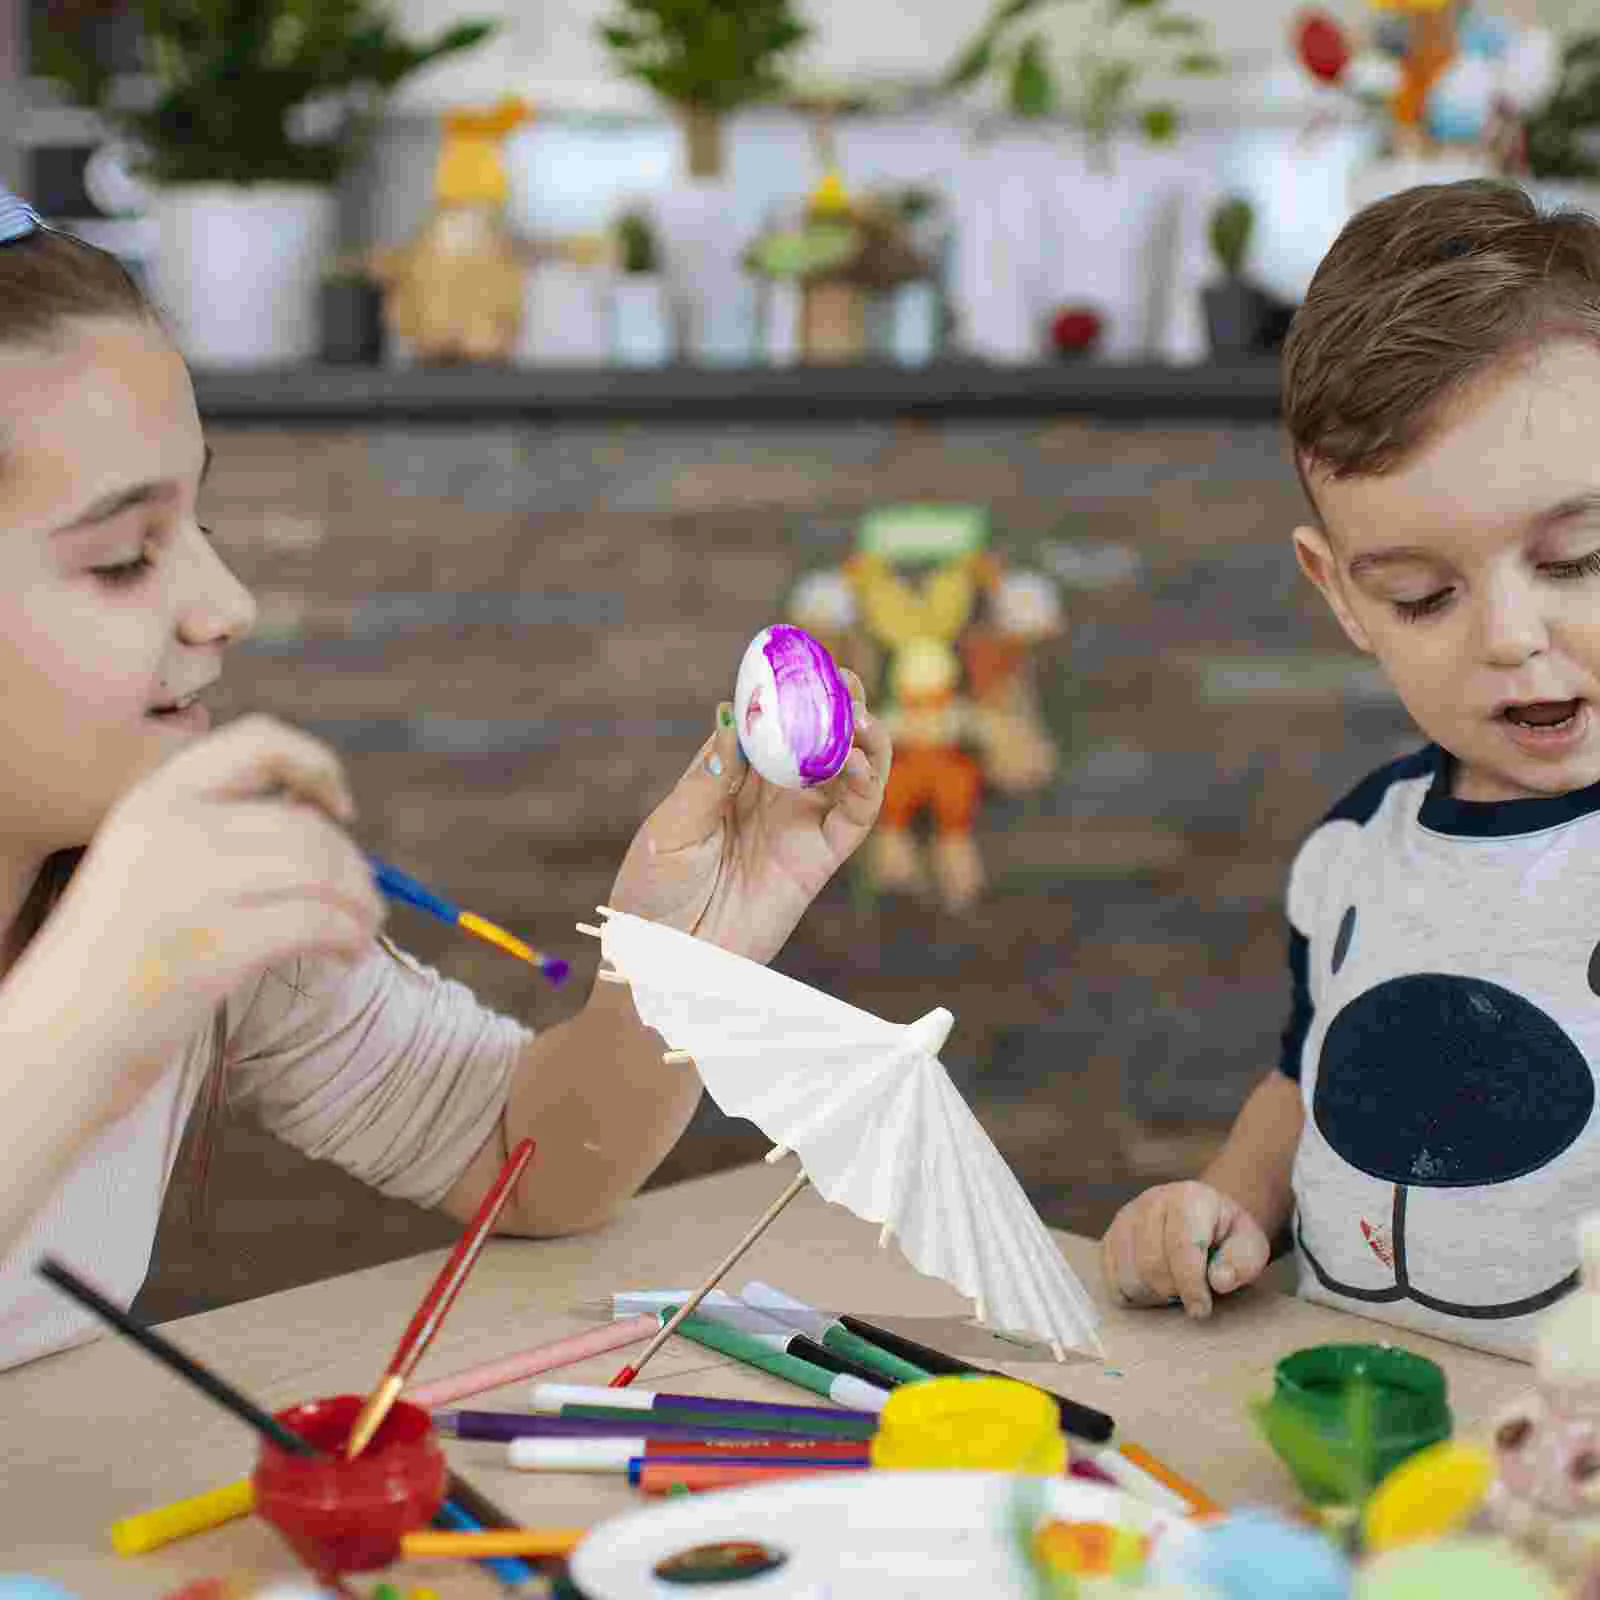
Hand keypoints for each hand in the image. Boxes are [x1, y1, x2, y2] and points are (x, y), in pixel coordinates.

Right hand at [15, 714, 383, 1112]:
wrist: (53, 1044)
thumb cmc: (114, 964)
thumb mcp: (147, 869)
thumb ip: (218, 834)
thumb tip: (326, 821)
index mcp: (152, 802)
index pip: (258, 742)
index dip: (315, 765)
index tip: (340, 807)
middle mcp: (171, 832)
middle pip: (305, 823)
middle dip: (352, 863)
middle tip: (365, 901)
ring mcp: (190, 888)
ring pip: (322, 870)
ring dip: (361, 902)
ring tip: (362, 930)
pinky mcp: (215, 947)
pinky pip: (318, 923)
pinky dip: (350, 936)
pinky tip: (347, 955)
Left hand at [605, 669, 890, 963]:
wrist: (665, 962)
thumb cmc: (654, 893)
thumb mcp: (673, 827)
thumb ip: (711, 775)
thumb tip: (732, 711)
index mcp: (729, 777)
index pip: (767, 721)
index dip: (787, 689)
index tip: (800, 656)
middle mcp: (770, 795)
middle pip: (816, 738)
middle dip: (835, 705)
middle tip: (844, 677)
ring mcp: (798, 825)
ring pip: (848, 770)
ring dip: (861, 737)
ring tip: (860, 712)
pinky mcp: (819, 860)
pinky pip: (856, 816)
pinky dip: (868, 784)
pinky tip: (858, 759)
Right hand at [1100, 1179, 1271, 1317]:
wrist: (1204, 1218)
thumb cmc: (1228, 1237)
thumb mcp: (1250, 1246)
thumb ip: (1242, 1263)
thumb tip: (1219, 1280)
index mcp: (1189, 1198)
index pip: (1181, 1246)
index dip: (1190, 1285)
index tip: (1201, 1310)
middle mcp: (1152, 1201)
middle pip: (1150, 1264)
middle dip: (1172, 1291)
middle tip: (1190, 1296)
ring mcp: (1126, 1218)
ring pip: (1127, 1275)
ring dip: (1152, 1295)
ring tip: (1173, 1289)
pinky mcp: (1111, 1236)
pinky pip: (1111, 1279)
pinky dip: (1132, 1294)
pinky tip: (1153, 1288)